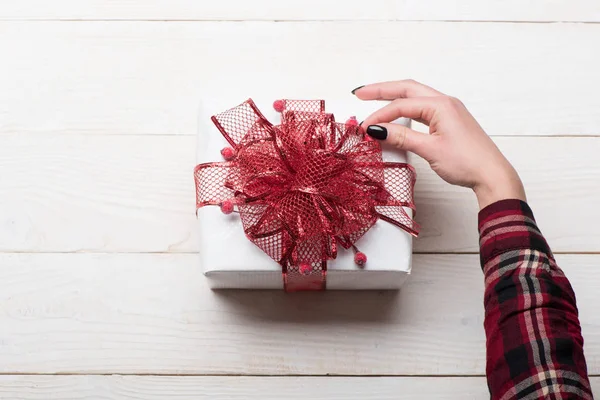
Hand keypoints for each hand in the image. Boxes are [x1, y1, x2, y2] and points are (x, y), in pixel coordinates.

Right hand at [354, 80, 525, 209]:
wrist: (492, 175)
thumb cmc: (467, 162)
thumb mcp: (429, 149)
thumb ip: (401, 137)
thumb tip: (378, 130)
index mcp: (441, 105)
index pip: (402, 105)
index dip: (380, 115)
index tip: (364, 127)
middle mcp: (445, 103)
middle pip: (407, 89)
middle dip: (383, 90)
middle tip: (361, 93)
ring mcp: (449, 111)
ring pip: (416, 97)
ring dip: (395, 97)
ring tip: (375, 100)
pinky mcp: (450, 122)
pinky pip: (423, 109)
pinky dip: (407, 109)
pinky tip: (398, 115)